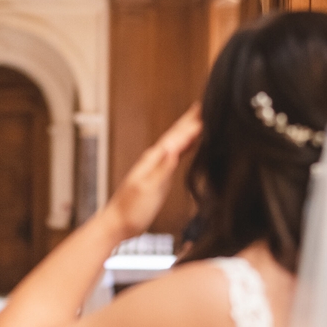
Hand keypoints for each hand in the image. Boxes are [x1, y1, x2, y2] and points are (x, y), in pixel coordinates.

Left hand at [102, 104, 201, 239]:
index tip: (209, 109)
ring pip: (177, 141)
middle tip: (207, 102)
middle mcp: (155, 158)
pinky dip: (186, 145)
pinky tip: (192, 143)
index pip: (177, 137)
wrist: (117, 225)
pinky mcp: (160, 175)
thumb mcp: (148, 190)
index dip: (194, 124)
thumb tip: (172, 148)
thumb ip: (161, 169)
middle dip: (191, 119)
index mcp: (154, 159)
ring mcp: (157, 166)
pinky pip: (177, 154)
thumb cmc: (131, 211)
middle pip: (177, 134)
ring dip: (190, 129)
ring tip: (202, 117)